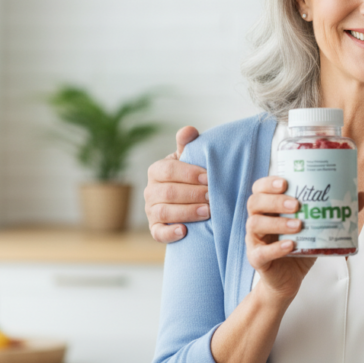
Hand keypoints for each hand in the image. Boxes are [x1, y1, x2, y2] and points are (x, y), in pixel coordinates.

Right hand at [145, 126, 207, 242]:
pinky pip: (158, 233)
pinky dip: (170, 233)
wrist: (190, 198)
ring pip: (164, 212)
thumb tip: (188, 130)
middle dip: (192, 194)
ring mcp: (151, 210)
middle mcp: (151, 190)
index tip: (208, 176)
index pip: (168, 170)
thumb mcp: (189, 158)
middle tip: (212, 195)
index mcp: (157, 170)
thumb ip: (188, 144)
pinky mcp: (155, 228)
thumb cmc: (192, 175)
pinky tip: (184, 231)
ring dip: (187, 212)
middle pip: (168, 192)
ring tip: (207, 212)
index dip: (188, 173)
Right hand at [247, 176, 363, 303]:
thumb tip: (360, 194)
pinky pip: (260, 252)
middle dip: (275, 200)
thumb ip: (335, 210)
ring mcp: (255, 240)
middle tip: (296, 204)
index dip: (269, 182)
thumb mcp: (317, 228)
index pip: (260, 188)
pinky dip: (275, 248)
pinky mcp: (257, 259)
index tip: (285, 181)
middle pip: (255, 202)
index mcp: (269, 208)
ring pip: (255, 224)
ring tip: (298, 225)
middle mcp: (258, 220)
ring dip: (277, 222)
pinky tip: (290, 245)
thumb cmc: (299, 248)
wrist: (288, 281)